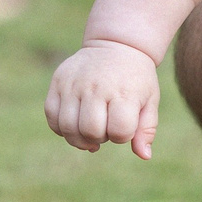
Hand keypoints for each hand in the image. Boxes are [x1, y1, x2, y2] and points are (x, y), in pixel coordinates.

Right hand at [48, 40, 162, 158]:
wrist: (117, 46)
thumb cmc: (136, 79)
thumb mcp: (149, 100)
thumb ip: (146, 129)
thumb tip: (144, 156)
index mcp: (123, 92)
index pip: (118, 131)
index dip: (122, 136)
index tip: (125, 125)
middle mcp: (96, 87)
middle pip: (90, 131)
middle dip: (99, 138)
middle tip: (105, 128)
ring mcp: (74, 84)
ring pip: (67, 127)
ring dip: (79, 137)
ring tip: (90, 129)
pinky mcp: (58, 82)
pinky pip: (51, 116)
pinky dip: (61, 127)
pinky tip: (75, 123)